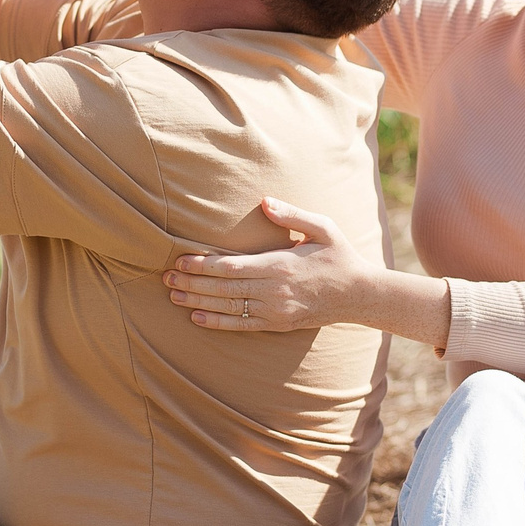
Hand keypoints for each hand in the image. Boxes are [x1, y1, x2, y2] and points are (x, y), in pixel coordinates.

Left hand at [161, 197, 367, 330]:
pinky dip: (217, 322)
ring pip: (228, 307)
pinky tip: (197, 317)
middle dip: (191, 283)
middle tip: (165, 278)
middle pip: (223, 288)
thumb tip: (264, 201)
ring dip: (198, 301)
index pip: (231, 267)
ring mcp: (275, 310)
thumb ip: (292, 214)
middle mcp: (274, 290)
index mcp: (280, 265)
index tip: (180, 261)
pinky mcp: (278, 323)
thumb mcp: (322, 227)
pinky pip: (242, 325)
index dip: (202, 265)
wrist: (360, 294)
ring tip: (172, 295)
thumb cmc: (339, 255)